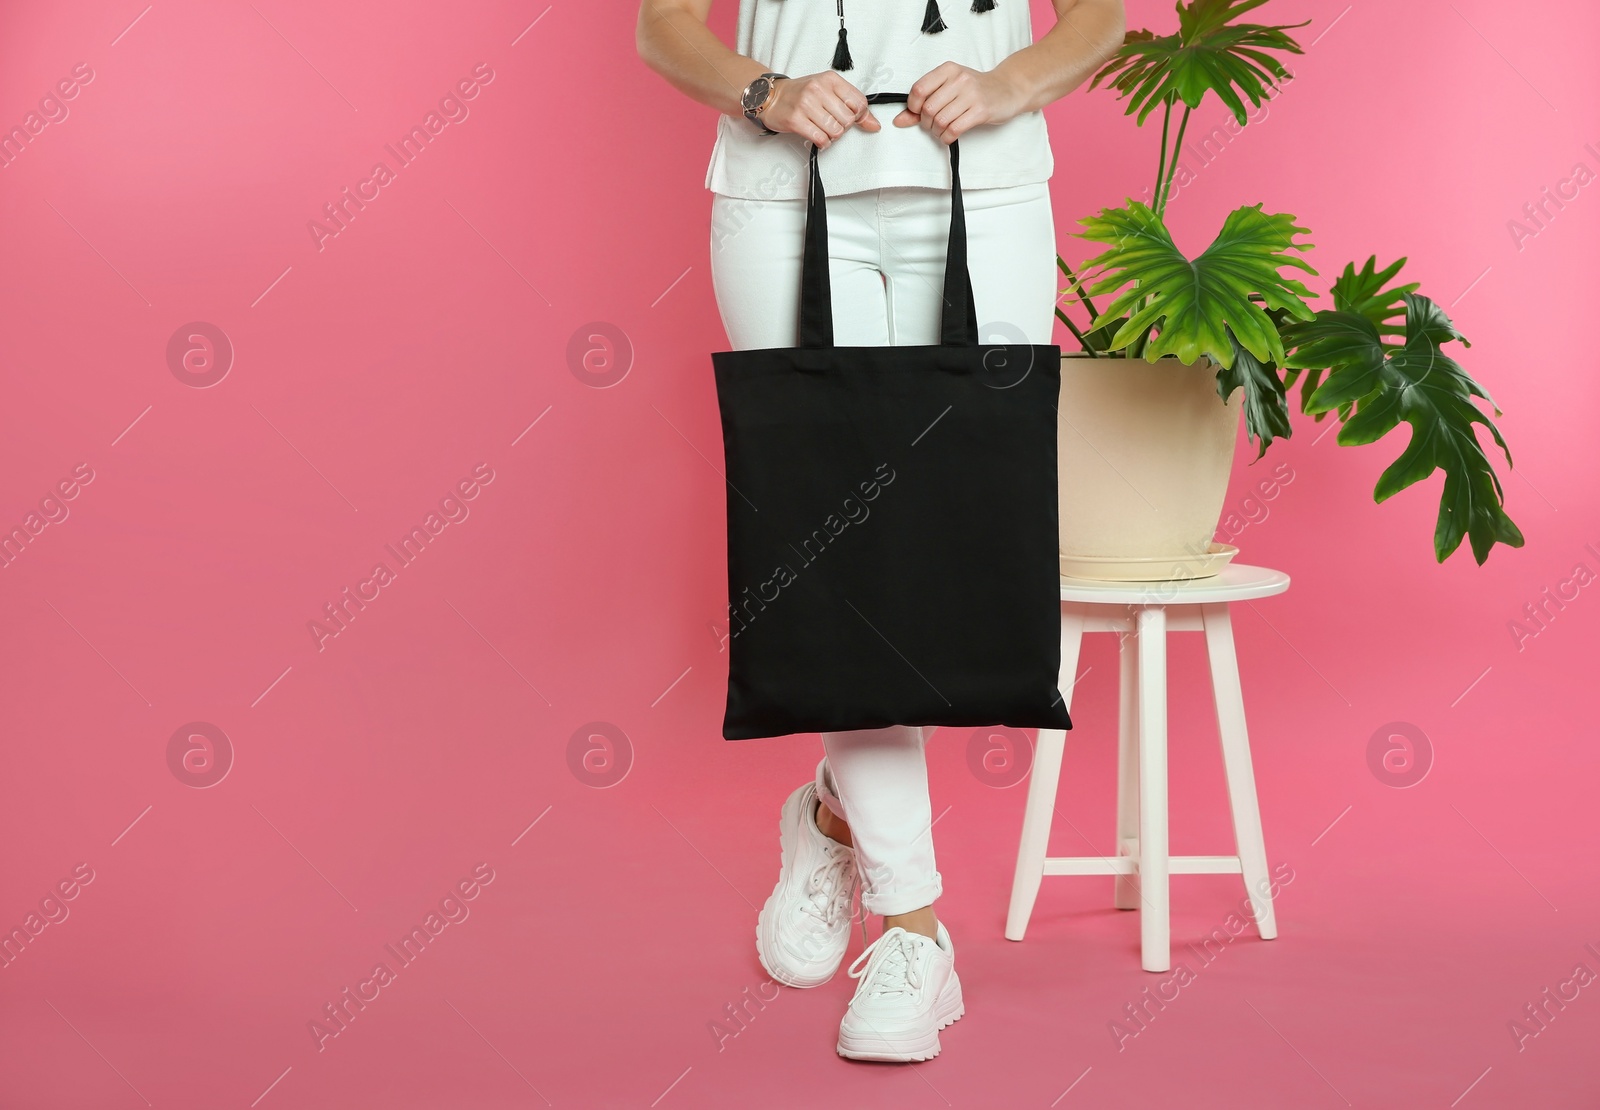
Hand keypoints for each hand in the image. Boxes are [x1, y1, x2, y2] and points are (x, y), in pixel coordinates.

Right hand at [762, 71, 880, 147]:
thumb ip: (852, 106)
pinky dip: (823, 143)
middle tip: (832, 124)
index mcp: (830, 79)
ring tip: (823, 130)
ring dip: (832, 136)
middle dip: (843, 127)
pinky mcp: (796, 120)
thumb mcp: (828, 91)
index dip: (857, 115)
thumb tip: (874, 125)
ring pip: (836, 131)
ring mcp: (806, 104)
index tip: (847, 116)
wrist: (771, 96)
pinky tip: (818, 137)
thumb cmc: (801, 94)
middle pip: (848, 120)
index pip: (859, 103)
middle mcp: (818, 89)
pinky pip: (821, 139)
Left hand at [894, 62, 1025, 143]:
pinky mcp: (981, 111)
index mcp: (948, 70)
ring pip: (940, 121)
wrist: (1008, 89)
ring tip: (942, 130)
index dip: (913, 107)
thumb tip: (899, 120)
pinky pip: (954, 129)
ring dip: (937, 132)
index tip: (919, 112)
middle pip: (928, 109)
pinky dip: (947, 137)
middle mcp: (959, 79)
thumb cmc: (975, 89)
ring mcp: (971, 94)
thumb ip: (924, 103)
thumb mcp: (949, 88)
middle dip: (926, 123)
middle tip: (933, 124)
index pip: (919, 89)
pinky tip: (950, 135)